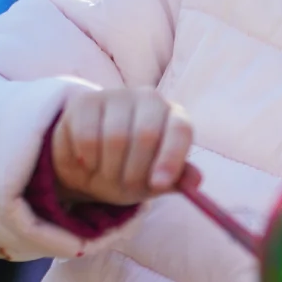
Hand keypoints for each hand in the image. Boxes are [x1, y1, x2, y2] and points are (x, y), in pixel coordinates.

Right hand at [50, 88, 193, 205]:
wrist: (90, 163)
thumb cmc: (133, 171)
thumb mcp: (155, 181)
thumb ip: (177, 179)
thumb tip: (196, 181)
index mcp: (175, 117)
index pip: (180, 130)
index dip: (171, 158)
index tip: (158, 184)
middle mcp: (150, 99)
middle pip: (146, 135)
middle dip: (135, 171)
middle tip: (126, 185)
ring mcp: (118, 96)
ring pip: (114, 137)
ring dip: (109, 169)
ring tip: (107, 174)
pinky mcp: (86, 101)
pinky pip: (86, 136)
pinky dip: (87, 160)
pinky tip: (88, 162)